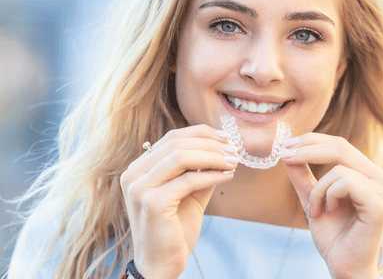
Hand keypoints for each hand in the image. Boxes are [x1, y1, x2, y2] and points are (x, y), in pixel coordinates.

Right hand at [120, 125, 238, 278]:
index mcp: (139, 168)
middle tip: (234, 149)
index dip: (201, 134)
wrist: (161, 264)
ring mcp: (139, 188)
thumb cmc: (175, 228)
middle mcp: (133, 174)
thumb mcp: (189, 192)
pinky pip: (188, 180)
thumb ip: (200, 170)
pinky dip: (212, 175)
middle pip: (176, 143)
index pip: (172, 138)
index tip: (226, 138)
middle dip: (210, 144)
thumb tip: (224, 148)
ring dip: (213, 156)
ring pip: (181, 157)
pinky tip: (227, 176)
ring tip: (233, 161)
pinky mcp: (152, 203)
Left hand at [281, 134, 382, 278]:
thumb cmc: (333, 236)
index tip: (287, 145)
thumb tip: (287, 151)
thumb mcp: (312, 198)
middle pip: (341, 147)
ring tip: (315, 210)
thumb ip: (302, 175)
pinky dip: (328, 196)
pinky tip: (328, 212)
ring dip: (318, 189)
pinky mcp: (379, 204)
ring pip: (339, 168)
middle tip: (285, 155)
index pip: (340, 145)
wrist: (343, 266)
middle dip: (308, 149)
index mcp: (368, 174)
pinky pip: (346, 182)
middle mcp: (381, 178)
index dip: (313, 140)